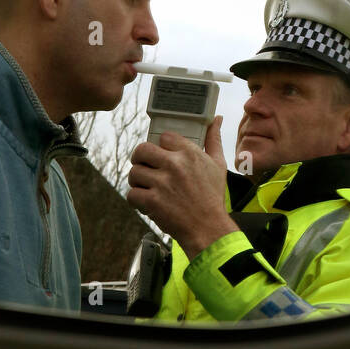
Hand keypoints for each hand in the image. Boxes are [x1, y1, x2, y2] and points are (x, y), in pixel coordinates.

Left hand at [126, 117, 237, 259]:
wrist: (208, 229)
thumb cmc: (213, 197)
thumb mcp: (218, 165)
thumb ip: (214, 140)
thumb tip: (217, 119)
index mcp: (189, 153)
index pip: (164, 137)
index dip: (161, 146)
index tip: (163, 156)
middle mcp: (174, 165)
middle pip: (141, 150)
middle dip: (140, 159)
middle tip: (146, 168)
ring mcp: (162, 183)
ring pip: (134, 172)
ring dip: (137, 181)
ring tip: (148, 187)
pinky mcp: (152, 202)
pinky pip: (131, 193)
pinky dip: (136, 199)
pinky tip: (146, 202)